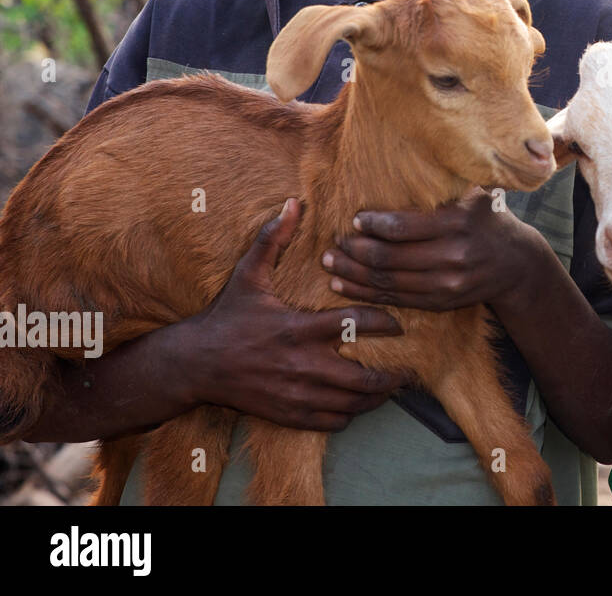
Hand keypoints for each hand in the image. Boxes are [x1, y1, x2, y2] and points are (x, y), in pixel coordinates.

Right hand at [186, 198, 407, 430]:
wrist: (193, 365)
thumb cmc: (226, 317)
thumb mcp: (247, 274)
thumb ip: (273, 239)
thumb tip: (293, 202)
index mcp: (298, 328)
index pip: (355, 324)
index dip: (384, 323)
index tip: (399, 324)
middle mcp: (301, 364)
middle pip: (362, 377)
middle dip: (390, 375)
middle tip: (405, 367)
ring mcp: (295, 393)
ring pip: (351, 404)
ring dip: (375, 397)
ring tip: (389, 387)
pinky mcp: (287, 414)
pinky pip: (331, 422)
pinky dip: (350, 415)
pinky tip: (357, 403)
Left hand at [321, 190, 552, 312]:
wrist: (515, 263)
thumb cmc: (484, 219)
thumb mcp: (474, 194)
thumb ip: (446, 179)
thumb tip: (413, 146)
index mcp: (458, 222)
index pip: (404, 228)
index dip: (373, 225)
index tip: (356, 219)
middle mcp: (453, 255)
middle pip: (390, 257)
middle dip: (355, 250)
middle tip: (334, 242)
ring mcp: (447, 283)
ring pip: (388, 281)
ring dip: (352, 273)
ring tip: (330, 262)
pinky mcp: (440, 302)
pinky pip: (395, 299)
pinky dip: (365, 293)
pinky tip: (343, 285)